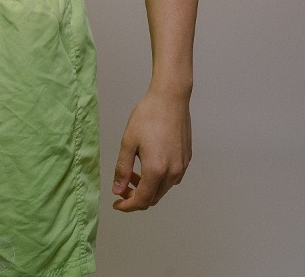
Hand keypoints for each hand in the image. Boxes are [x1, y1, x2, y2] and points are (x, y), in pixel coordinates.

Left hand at [112, 89, 191, 210]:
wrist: (170, 99)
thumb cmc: (148, 116)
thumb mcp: (128, 142)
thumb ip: (122, 169)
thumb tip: (118, 190)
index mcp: (156, 170)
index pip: (142, 200)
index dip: (128, 206)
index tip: (117, 204)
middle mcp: (172, 172)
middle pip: (154, 197)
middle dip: (137, 197)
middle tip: (123, 187)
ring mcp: (182, 166)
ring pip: (163, 189)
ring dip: (148, 187)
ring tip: (134, 173)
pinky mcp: (186, 159)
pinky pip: (172, 178)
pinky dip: (159, 179)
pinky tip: (149, 164)